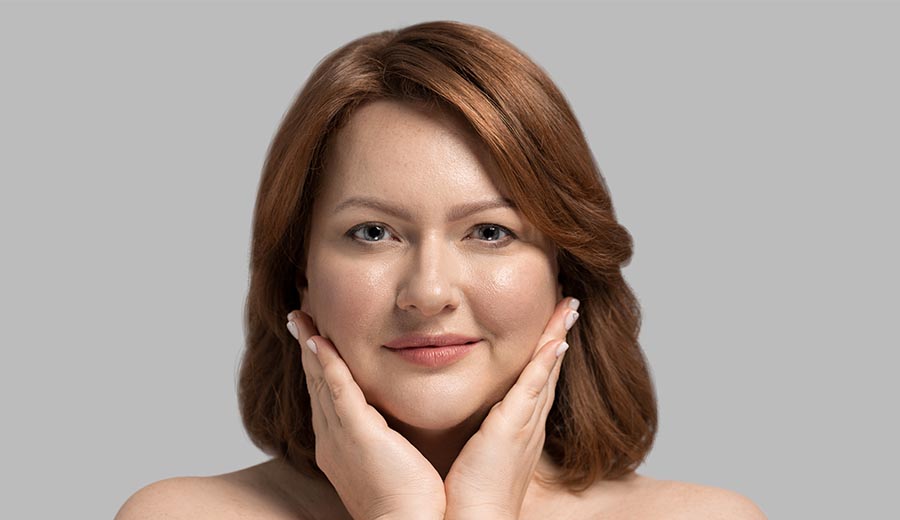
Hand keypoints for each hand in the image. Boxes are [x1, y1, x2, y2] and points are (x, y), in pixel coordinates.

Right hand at [287, 310, 445, 519]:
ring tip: (301, 317)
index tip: (314, 340)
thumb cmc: (407, 504)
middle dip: (307, 349)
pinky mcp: (359, 434)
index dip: (318, 367)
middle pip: (315, 384)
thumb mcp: (391, 464)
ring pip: (321, 381)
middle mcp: (332, 440)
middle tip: (298, 319)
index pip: (325, 397)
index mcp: (339, 447)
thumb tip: (395, 428)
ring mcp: (342, 436)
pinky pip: (338, 390)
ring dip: (311, 346)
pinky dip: (327, 363)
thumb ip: (388, 440)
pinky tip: (318, 340)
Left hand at [443, 296, 577, 519]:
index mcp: (516, 429)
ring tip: (570, 307)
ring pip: (547, 370)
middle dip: (559, 335)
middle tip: (569, 304)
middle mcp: (527, 424)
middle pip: (548, 370)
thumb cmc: (464, 496)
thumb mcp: (471, 453)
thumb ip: (469, 431)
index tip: (550, 324)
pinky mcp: (514, 427)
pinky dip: (547, 361)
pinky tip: (557, 337)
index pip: (533, 381)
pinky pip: (536, 386)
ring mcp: (524, 424)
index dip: (544, 352)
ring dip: (558, 336)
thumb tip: (456, 416)